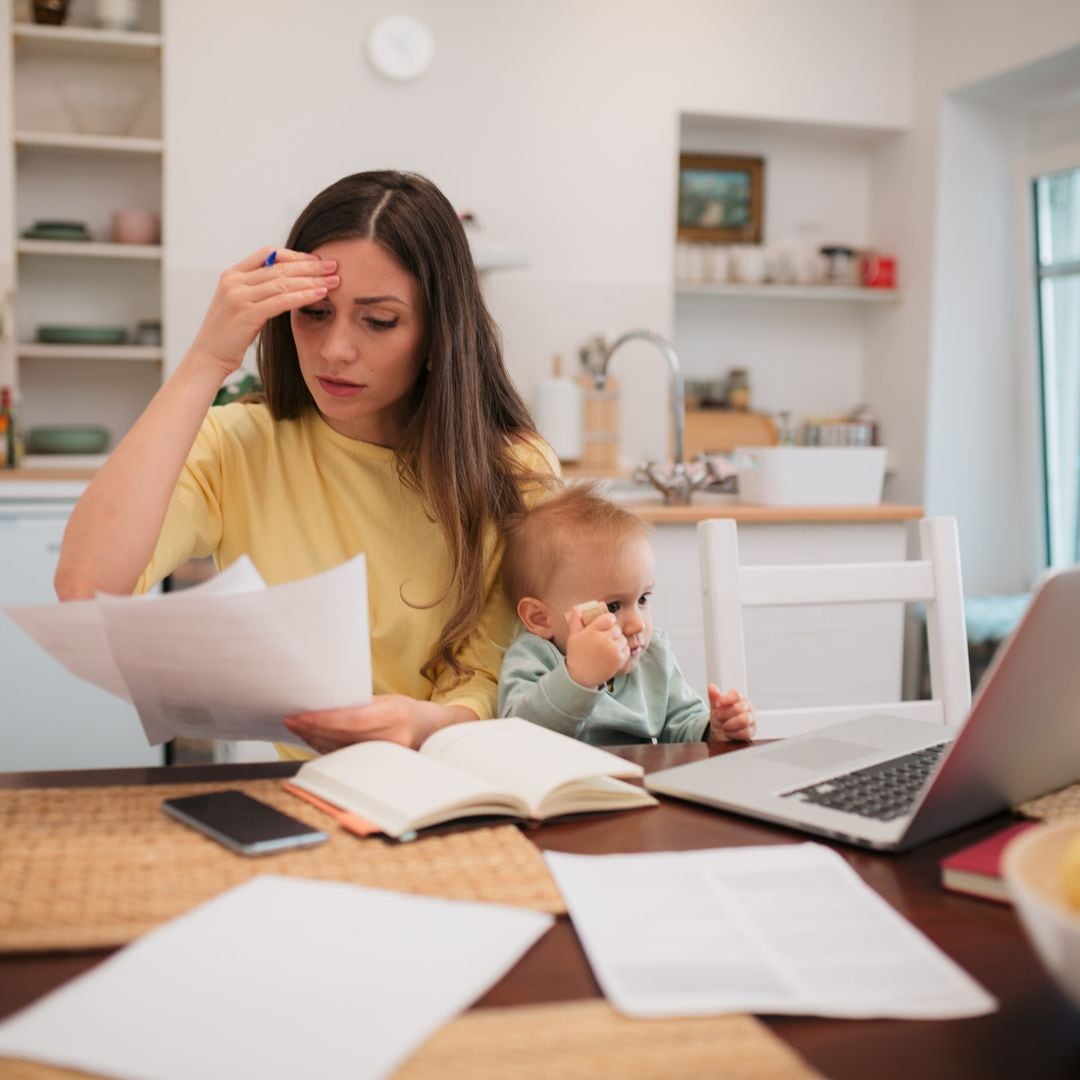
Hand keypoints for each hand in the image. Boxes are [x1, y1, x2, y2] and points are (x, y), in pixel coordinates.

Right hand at [189, 247, 339, 377]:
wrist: (208, 357)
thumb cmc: (229, 335)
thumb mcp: (241, 305)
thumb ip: (258, 290)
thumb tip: (288, 283)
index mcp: (232, 274)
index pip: (268, 254)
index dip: (295, 255)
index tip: (316, 260)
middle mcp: (234, 281)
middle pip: (280, 266)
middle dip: (310, 266)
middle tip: (334, 266)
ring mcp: (239, 296)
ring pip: (283, 282)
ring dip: (312, 280)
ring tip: (334, 281)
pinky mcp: (247, 313)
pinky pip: (282, 300)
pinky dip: (304, 296)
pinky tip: (320, 294)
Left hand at [283, 696, 475, 753]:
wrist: (432, 732)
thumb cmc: (407, 711)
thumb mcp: (387, 700)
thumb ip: (360, 705)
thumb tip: (323, 704)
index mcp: (396, 716)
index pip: (353, 720)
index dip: (324, 720)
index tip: (301, 716)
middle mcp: (393, 739)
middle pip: (343, 737)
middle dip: (314, 729)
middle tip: (291, 720)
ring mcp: (387, 757)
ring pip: (342, 750)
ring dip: (316, 739)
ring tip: (298, 727)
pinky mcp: (380, 768)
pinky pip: (346, 758)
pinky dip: (327, 749)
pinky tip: (314, 739)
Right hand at [564, 605, 627, 687]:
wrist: (581, 677)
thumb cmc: (576, 655)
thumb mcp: (573, 637)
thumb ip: (576, 621)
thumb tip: (577, 607)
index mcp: (593, 631)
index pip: (609, 618)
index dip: (608, 620)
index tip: (606, 625)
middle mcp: (604, 639)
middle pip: (616, 628)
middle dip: (612, 632)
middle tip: (605, 639)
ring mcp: (613, 650)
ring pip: (623, 639)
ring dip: (618, 642)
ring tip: (608, 648)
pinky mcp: (619, 659)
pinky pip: (626, 649)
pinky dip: (622, 651)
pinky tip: (612, 654)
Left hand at [707, 685, 755, 741]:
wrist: (721, 733)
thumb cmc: (721, 718)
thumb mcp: (715, 707)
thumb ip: (714, 697)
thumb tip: (711, 686)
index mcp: (739, 698)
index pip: (736, 695)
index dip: (726, 700)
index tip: (718, 705)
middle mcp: (747, 707)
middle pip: (739, 708)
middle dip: (725, 715)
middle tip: (719, 718)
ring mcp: (751, 719)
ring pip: (743, 721)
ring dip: (730, 725)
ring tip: (724, 726)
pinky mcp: (752, 731)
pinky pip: (744, 733)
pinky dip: (733, 734)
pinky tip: (729, 732)